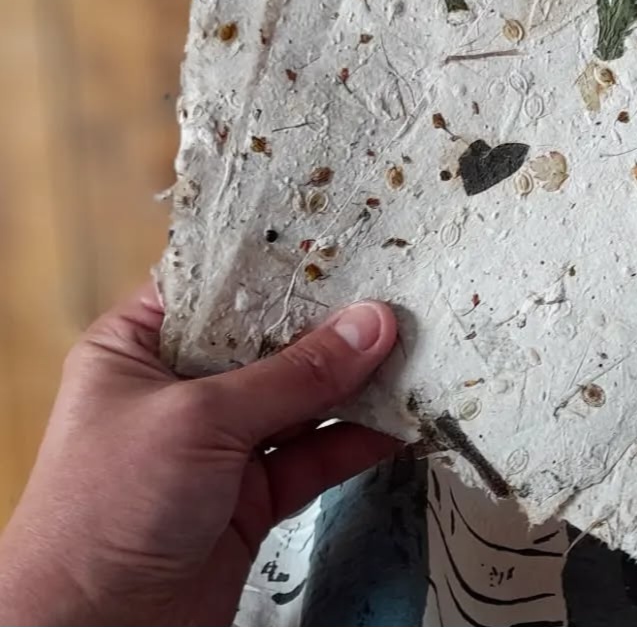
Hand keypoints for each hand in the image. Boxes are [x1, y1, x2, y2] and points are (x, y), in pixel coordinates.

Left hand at [0, 284, 398, 626]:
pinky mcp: (253, 494)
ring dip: (355, 383)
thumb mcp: (200, 419)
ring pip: (301, 398)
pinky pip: (314, 454)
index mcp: (140, 346)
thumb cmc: (109, 508)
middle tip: (395, 295)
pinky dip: (357, 439)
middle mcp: (182, 386)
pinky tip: (400, 420)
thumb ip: (293, 374)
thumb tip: (373, 323)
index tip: (344, 244)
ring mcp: (220, 442)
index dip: (278, 266)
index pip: (216, 287)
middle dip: (331, 324)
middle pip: (269, 341)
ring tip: (413, 351)